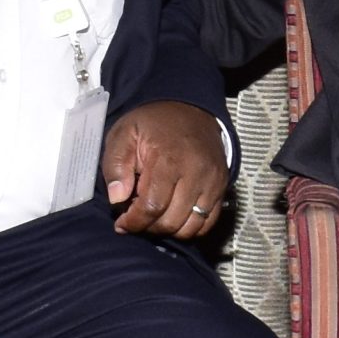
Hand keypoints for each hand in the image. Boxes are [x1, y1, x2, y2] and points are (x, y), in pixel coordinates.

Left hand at [102, 100, 230, 237]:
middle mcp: (196, 173)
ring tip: (155, 216)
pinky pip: (208, 222)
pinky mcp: (222, 187)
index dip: (134, 222)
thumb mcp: (124, 134)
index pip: (152, 207)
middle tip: (137, 217)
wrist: (189, 107)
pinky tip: (174, 215)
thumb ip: (116, 165)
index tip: (122, 223)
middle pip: (172, 221)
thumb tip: (118, 199)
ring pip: (191, 227)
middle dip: (149, 227)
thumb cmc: (153, 123)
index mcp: (169, 159)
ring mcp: (213, 181)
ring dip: (169, 230)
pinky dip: (189, 227)